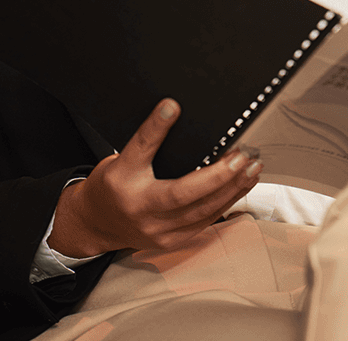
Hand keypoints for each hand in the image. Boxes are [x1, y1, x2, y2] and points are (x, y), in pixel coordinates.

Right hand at [48, 98, 261, 256]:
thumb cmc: (112, 186)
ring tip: (251, 168)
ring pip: (202, 211)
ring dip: (231, 188)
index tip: (172, 107)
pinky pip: (206, 221)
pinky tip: (241, 186)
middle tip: (242, 155)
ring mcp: (158, 230)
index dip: (156, 127)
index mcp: (123, 181)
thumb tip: (174, 109)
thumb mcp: (120, 158)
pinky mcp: (173, 241)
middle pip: (183, 193)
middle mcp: (141, 210)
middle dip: (218, 175)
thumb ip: (146, 141)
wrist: (96, 224)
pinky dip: (227, 202)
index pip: (141, 148)